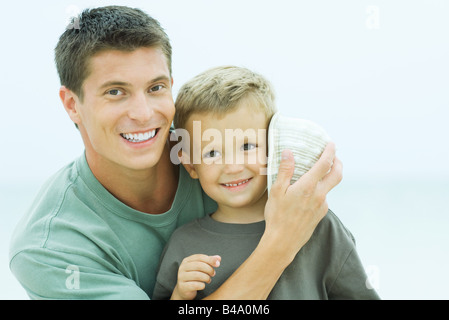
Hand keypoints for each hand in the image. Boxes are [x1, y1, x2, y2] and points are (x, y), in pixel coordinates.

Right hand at [171, 254, 220, 299]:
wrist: (184, 290)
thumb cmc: (194, 276)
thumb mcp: (201, 267)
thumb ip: (209, 261)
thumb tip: (218, 258)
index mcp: (187, 260)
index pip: (200, 257)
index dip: (210, 260)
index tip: (218, 264)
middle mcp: (183, 267)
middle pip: (199, 265)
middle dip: (209, 269)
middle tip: (213, 274)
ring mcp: (181, 277)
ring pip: (197, 275)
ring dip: (206, 278)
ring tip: (209, 280)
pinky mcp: (182, 286)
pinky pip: (195, 285)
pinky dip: (202, 285)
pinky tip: (203, 285)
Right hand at [263, 142, 341, 263]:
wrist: (283, 241)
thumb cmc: (277, 216)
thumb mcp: (276, 191)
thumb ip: (284, 170)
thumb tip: (288, 152)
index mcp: (309, 187)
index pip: (325, 164)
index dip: (330, 152)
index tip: (331, 143)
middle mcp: (320, 195)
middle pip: (337, 175)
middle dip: (338, 162)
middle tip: (334, 155)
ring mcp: (322, 206)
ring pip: (329, 187)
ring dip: (327, 178)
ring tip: (316, 174)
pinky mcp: (320, 214)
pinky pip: (323, 198)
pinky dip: (320, 191)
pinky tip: (308, 193)